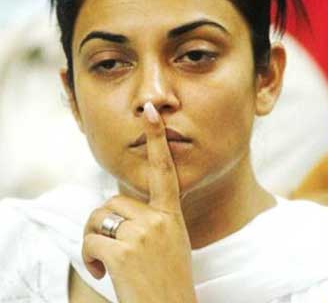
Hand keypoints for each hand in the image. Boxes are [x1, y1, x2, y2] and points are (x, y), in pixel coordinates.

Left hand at [82, 102, 195, 302]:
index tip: (150, 112)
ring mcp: (142, 235)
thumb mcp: (170, 242)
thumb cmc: (167, 280)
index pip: (164, 170)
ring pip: (98, 217)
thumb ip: (151, 219)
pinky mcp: (122, 252)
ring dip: (94, 239)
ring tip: (110, 263)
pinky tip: (104, 273)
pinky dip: (90, 258)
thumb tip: (116, 205)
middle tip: (112, 247)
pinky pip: (90, 241)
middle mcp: (159, 220)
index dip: (156, 140)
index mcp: (171, 216)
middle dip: (104, 221)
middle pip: (114, 200)